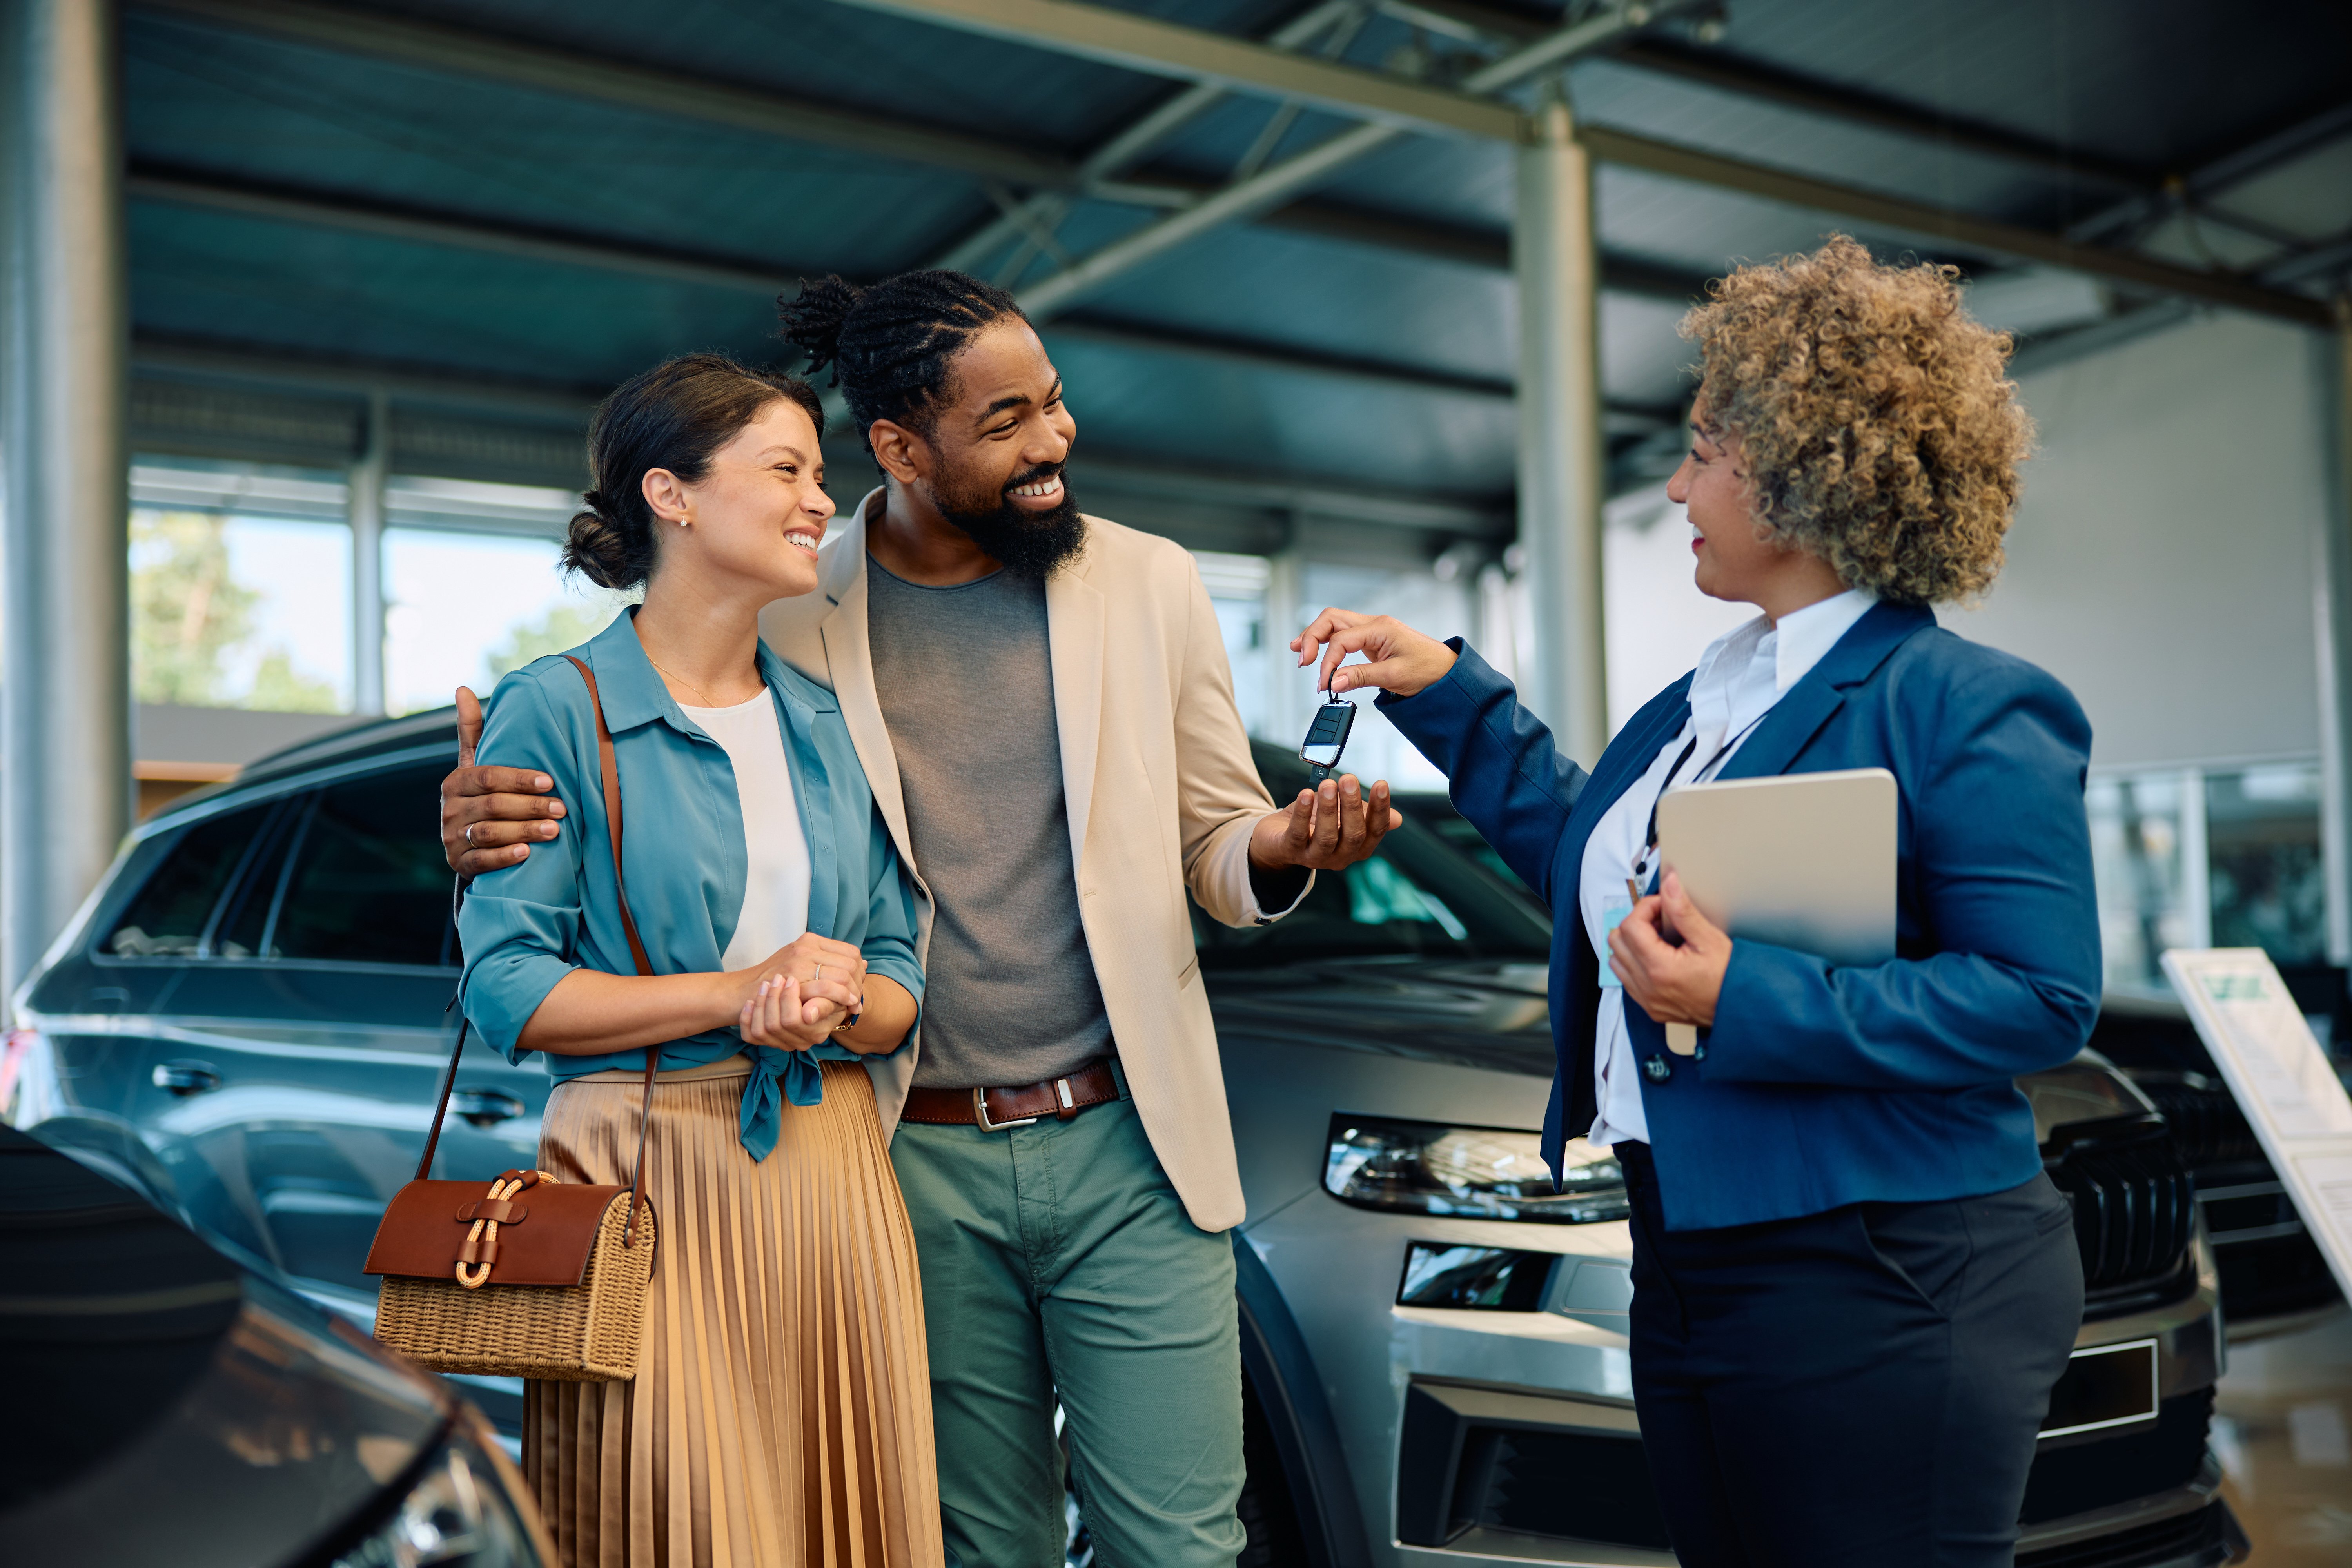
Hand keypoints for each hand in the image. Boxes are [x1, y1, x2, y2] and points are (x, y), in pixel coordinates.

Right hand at [442, 685, 567, 876]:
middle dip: (530, 806)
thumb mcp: (476, 763)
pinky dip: (503, 858)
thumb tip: (462, 688)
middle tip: (562, 808)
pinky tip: (526, 854)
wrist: (468, 839)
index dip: (520, 779)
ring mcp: (451, 838)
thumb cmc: (481, 793)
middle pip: (493, 806)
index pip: (488, 777)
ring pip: (489, 833)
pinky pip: (480, 862)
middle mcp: (449, 809)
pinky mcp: (458, 863)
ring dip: (523, 831)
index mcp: (455, 782)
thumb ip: (473, 730)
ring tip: (554, 830)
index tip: (550, 781)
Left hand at [737, 973, 845, 1050]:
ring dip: (760, 1003)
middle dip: (773, 997)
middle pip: (775, 1025)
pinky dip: (747, 1017)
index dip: (788, 998)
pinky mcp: (767, 1042)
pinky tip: (751, 1001)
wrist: (818, 1004)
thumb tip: (808, 1014)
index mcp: (816, 1033)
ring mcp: (783, 1044)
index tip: (791, 979)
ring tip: (766, 984)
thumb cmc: (828, 997)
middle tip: (778, 978)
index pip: (793, 1020)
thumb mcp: (834, 997)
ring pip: (761, 1030)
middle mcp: (800, 1043)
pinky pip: (750, 1035)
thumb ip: (823, 1004)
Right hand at [760, 934, 867, 1004]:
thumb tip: (864, 963)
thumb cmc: (773, 979)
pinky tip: (842, 1007)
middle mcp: (806, 946)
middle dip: (859, 984)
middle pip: (850, 963)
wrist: (744, 990)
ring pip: (842, 975)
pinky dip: (840, 999)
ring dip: (852, 993)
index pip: (850, 952)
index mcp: (811, 940)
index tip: (859, 987)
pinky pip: (827, 987)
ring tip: (852, 1006)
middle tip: (858, 1001)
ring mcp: (800, 961)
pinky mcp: (794, 978)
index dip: (859, 971)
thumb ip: (828, 962)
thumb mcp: (801, 963)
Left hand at [1250, 774, 1399, 872]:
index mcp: (1358, 848)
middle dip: (1352, 806)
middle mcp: (1340, 856)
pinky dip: (1303, 813)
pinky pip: (1298, 834)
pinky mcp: (1290, 851)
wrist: (1277, 839)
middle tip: (1349, 779)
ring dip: (1329, 809)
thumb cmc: (1315, 824)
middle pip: (1353, 835)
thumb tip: (1397, 819)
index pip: (1375, 830)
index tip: (1381, 784)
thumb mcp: (1344, 817)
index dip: (1380, 808)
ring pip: (1327, 837)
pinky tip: (1306, 794)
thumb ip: (1367, 815)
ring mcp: (1315, 858)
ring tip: (1328, 785)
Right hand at [1290, 608, 1457, 699]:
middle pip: (1332, 619)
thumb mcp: (1394, 676)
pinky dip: (1329, 643)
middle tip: (1302, 660)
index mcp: (1380, 628)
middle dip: (1312, 637)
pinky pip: (1345, 636)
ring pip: (1336, 624)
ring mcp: (1373, 631)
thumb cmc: (1430, 670)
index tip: (1324, 684)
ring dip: (1317, 637)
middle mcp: (1375, 625)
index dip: (1328, 662)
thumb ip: (1360, 677)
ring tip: (1301, 652)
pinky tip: (1319, 652)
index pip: (1341, 639)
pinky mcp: (1374, 641)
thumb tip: (1332, 681)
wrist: (1448, 672)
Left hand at [1607, 871, 1731, 1028]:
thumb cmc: (1728, 976)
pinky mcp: (1649, 1007)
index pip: (1630, 926)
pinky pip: (1626, 979)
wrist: (1740, 1007)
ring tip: (1657, 939)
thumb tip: (1669, 884)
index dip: (1645, 908)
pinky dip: (1634, 964)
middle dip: (1635, 923)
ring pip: (1616, 960)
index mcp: (1660, 968)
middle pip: (1617, 941)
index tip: (1662, 906)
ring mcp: (1646, 999)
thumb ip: (1683, 910)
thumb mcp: (1708, 938)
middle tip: (1659, 921)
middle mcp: (1647, 986)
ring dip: (1631, 944)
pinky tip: (1655, 958)